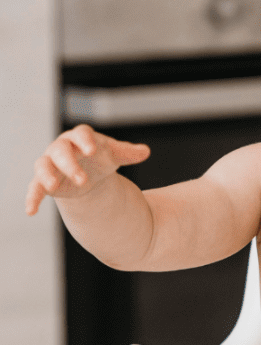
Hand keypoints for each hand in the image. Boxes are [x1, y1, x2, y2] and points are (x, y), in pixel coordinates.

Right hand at [26, 124, 149, 215]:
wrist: (89, 174)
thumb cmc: (101, 158)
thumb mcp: (115, 155)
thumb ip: (128, 152)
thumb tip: (145, 152)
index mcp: (80, 138)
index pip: (80, 134)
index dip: (85, 141)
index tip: (93, 150)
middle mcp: (61, 148)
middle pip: (60, 151)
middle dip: (70, 164)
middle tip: (83, 179)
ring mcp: (50, 164)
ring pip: (43, 166)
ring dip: (47, 175)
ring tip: (53, 185)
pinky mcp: (44, 182)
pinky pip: (34, 188)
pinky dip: (31, 198)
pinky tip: (30, 211)